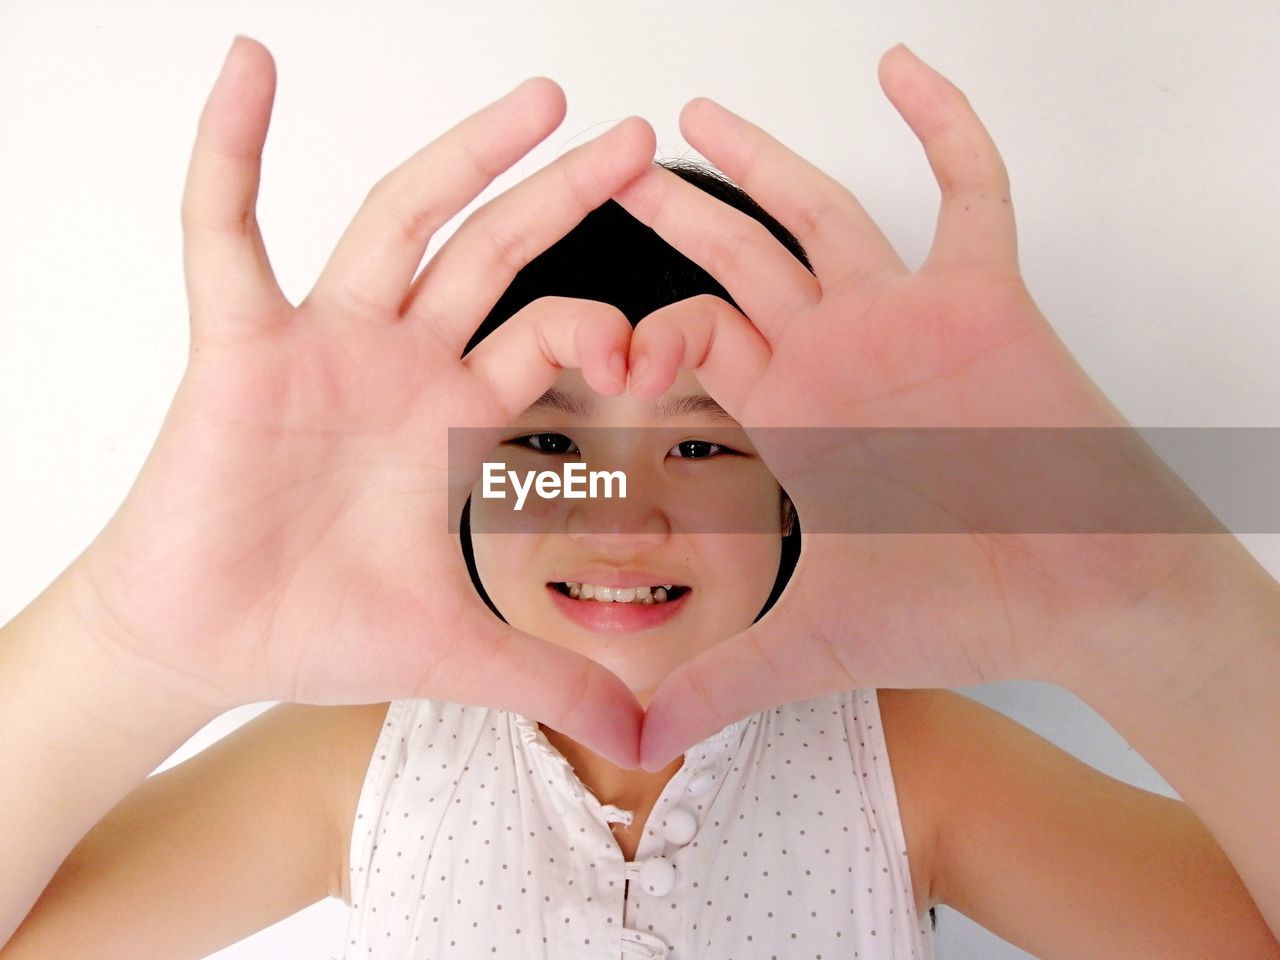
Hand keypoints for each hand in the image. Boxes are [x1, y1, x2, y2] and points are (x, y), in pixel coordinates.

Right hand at [62, 37, 651, 765]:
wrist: (210, 642)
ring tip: (536, 95)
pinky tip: (249, 71)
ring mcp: (323, 341)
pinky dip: (231, 152)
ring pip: (400, 223)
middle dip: (564, 196)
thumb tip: (650, 741)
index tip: (660, 346)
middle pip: (496, 254)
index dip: (609, 333)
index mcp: (456, 413)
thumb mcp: (463, 651)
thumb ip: (557, 679)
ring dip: (463, 156)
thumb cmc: (322, 627)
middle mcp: (400, 360)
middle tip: (636, 139)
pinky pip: (224, 230)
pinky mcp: (240, 343)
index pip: (552, 339)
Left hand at [614, 44, 1208, 768]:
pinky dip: (946, 125)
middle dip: (676, 218)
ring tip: (697, 113)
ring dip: (764, 160)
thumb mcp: (812, 640)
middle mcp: (837, 353)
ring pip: (822, 212)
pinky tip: (905, 67)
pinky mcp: (985, 292)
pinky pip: (972, 186)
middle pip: (739, 261)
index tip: (599, 344)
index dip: (639, 332)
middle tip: (606, 169)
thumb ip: (716, 684)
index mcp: (791, 413)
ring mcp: (907, 315)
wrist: (1078, 595)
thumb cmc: (961, 606)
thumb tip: (631, 744)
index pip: (693, 340)